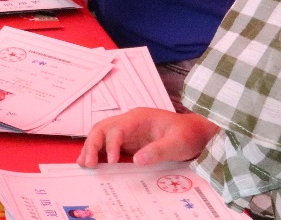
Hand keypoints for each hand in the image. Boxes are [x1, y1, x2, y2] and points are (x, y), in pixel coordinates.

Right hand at [77, 108, 218, 167]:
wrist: (197, 133)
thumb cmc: (189, 134)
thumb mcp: (178, 143)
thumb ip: (158, 150)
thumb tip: (136, 160)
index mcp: (139, 118)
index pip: (116, 128)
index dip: (111, 144)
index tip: (112, 161)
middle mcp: (129, 121)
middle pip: (102, 128)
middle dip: (91, 144)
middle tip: (86, 162)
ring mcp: (128, 130)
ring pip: (101, 134)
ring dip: (91, 147)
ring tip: (83, 163)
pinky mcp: (129, 140)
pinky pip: (108, 143)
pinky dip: (99, 151)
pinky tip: (93, 161)